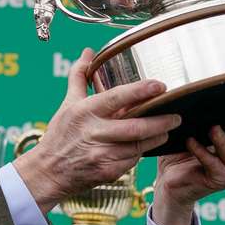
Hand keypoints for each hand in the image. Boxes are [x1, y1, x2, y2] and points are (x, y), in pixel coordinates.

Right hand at [14, 48, 180, 212]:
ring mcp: (101, 154)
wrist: (47, 172)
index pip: (117, 98)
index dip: (140, 91)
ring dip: (155, 138)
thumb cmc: (59, 135)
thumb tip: (88, 52)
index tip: (160, 86)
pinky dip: (140, 153)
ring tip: (167, 130)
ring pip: (138, 146)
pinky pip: (132, 161)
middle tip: (177, 116)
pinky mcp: (107, 172)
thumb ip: (79, 77)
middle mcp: (93, 132)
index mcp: (85, 111)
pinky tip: (145, 146)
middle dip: (160, 122)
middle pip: (135, 127)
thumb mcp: (68, 104)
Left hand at [152, 118, 224, 224]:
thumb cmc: (178, 153)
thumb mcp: (187, 130)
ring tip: (212, 128)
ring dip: (222, 140)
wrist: (168, 183)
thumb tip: (194, 92)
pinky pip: (213, 164)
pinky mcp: (220, 180)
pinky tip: (190, 142)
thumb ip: (194, 115)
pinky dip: (202, 152)